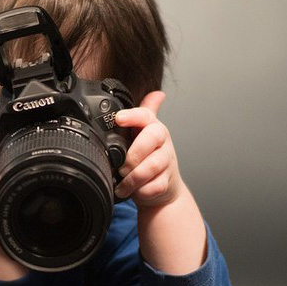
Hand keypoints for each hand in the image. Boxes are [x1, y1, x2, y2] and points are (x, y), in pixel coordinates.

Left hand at [113, 91, 182, 208]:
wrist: (164, 188)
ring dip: (133, 177)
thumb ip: (141, 116)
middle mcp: (162, 141)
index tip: (119, 119)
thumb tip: (155, 93)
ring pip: (152, 165)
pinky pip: (154, 186)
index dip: (133, 115)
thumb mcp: (141, 135)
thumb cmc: (148, 159)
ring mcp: (167, 161)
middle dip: (134, 153)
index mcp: (153, 127)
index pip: (145, 115)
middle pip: (152, 139)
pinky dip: (141, 191)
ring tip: (121, 184)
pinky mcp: (167, 182)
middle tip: (121, 167)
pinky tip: (133, 192)